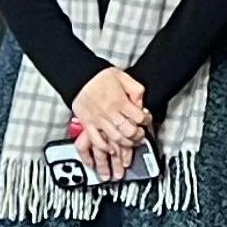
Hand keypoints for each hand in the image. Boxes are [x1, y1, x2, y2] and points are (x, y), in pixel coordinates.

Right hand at [69, 65, 148, 179]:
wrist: (80, 77)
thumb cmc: (100, 77)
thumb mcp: (124, 77)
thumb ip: (136, 90)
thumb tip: (141, 103)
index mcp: (120, 101)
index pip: (139, 117)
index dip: (146, 120)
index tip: (146, 120)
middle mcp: (109, 113)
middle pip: (128, 131)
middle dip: (138, 136)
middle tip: (141, 135)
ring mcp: (98, 120)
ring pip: (115, 138)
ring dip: (126, 144)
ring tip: (131, 144)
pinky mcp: (88, 124)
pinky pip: (96, 140)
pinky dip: (105, 147)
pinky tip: (112, 149)